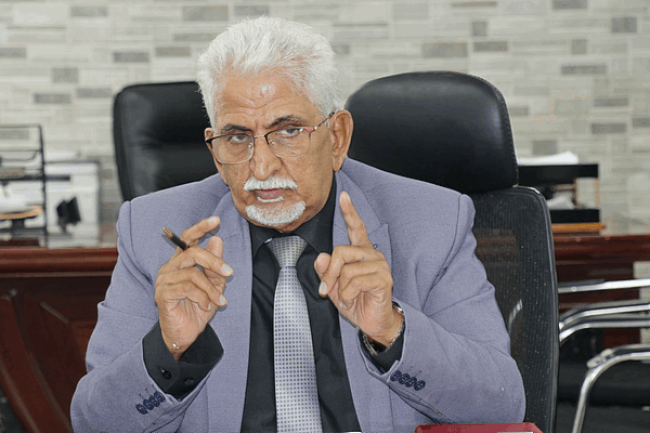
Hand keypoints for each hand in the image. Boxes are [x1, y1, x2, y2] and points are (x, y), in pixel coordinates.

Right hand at [155, 216, 232, 359]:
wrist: (186, 335)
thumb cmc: (198, 309)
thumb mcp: (214, 286)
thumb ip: (215, 266)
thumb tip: (217, 240)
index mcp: (181, 262)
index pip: (187, 238)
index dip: (201, 227)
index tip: (217, 220)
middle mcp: (170, 267)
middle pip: (192, 252)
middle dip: (214, 261)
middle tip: (230, 272)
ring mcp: (164, 280)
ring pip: (192, 273)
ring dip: (211, 288)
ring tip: (219, 300)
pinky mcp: (162, 294)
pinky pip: (186, 288)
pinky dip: (201, 296)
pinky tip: (206, 306)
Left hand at [314, 192, 402, 345]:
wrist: (373, 323)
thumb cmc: (356, 303)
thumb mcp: (334, 287)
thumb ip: (326, 272)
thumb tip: (321, 257)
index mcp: (361, 252)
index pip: (356, 228)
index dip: (350, 212)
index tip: (344, 196)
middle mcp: (372, 254)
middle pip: (340, 251)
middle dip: (329, 273)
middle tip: (326, 289)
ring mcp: (380, 265)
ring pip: (346, 269)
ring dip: (340, 288)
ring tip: (347, 297)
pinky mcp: (383, 279)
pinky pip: (355, 282)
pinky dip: (347, 294)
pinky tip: (353, 300)